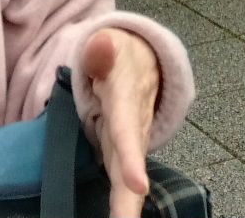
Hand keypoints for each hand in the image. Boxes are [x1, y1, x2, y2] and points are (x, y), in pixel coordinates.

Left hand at [80, 28, 159, 217]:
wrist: (143, 63)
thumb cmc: (121, 57)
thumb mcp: (111, 46)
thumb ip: (102, 50)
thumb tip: (101, 44)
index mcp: (127, 104)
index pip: (127, 132)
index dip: (132, 158)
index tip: (139, 185)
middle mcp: (133, 132)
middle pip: (130, 171)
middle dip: (129, 202)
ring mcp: (129, 147)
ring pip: (127, 184)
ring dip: (125, 209)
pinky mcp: (123, 157)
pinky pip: (122, 186)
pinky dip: (122, 207)